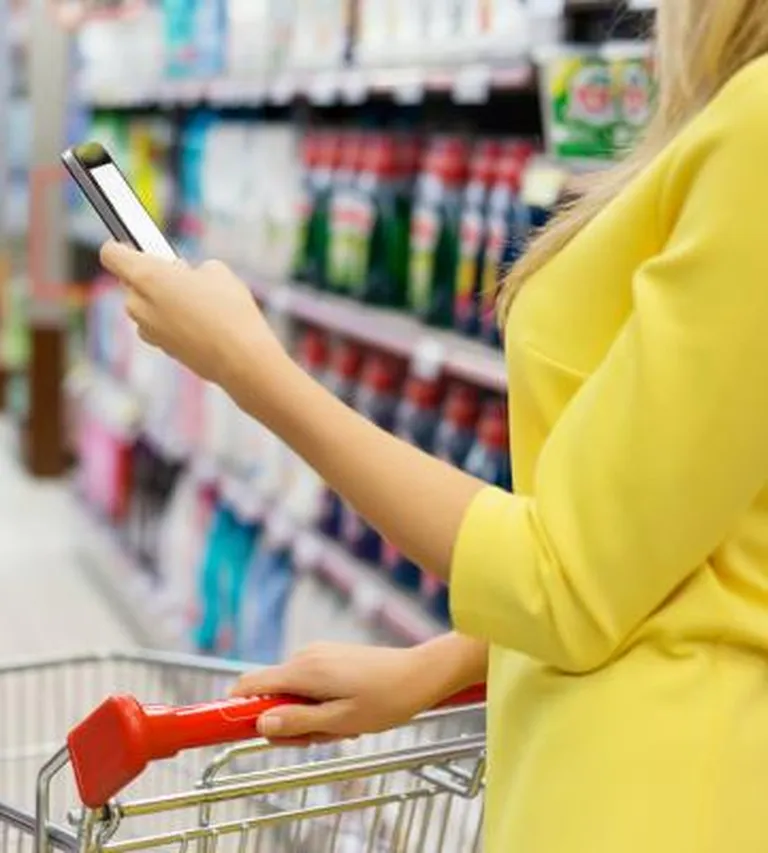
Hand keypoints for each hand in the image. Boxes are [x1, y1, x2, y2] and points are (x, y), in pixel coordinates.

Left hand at [99, 242, 283, 387]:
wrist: (241, 357)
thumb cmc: (228, 310)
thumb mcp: (216, 270)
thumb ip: (190, 267)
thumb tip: (184, 277)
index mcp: (145, 276)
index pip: (111, 253)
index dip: (123, 247)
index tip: (140, 248)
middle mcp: (137, 304)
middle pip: (132, 282)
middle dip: (154, 277)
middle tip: (184, 277)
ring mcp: (147, 330)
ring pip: (147, 306)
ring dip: (164, 301)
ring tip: (199, 304)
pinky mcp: (161, 348)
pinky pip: (160, 327)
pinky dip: (175, 323)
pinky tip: (202, 325)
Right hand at [230, 643, 451, 743]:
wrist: (420, 673)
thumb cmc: (386, 699)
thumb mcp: (340, 721)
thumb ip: (298, 723)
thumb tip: (261, 725)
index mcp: (303, 670)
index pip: (249, 684)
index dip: (238, 709)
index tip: (246, 733)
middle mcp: (305, 656)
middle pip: (271, 693)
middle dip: (288, 721)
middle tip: (322, 737)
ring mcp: (319, 653)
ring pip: (293, 692)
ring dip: (309, 715)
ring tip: (343, 725)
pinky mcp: (331, 656)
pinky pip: (310, 684)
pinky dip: (321, 703)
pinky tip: (348, 712)